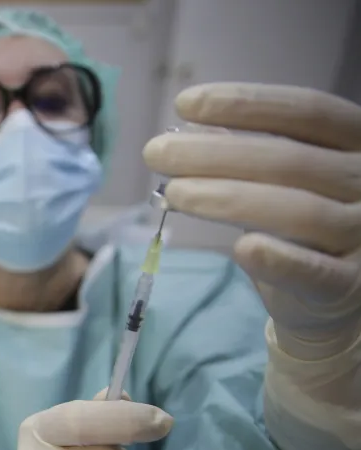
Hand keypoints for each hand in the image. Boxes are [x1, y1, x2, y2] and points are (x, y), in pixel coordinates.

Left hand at [143, 83, 360, 360]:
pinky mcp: (350, 284)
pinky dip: (278, 259)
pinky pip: (314, 271)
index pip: (306, 112)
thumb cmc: (305, 228)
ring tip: (173, 192)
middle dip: (216, 154)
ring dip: (228, 199)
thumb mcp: (285, 181)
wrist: (338, 297)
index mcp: (358, 143)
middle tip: (157, 153)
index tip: (185, 104)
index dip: (246, 104)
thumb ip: (250, 154)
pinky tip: (241, 247)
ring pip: (296, 211)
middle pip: (291, 160)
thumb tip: (191, 128)